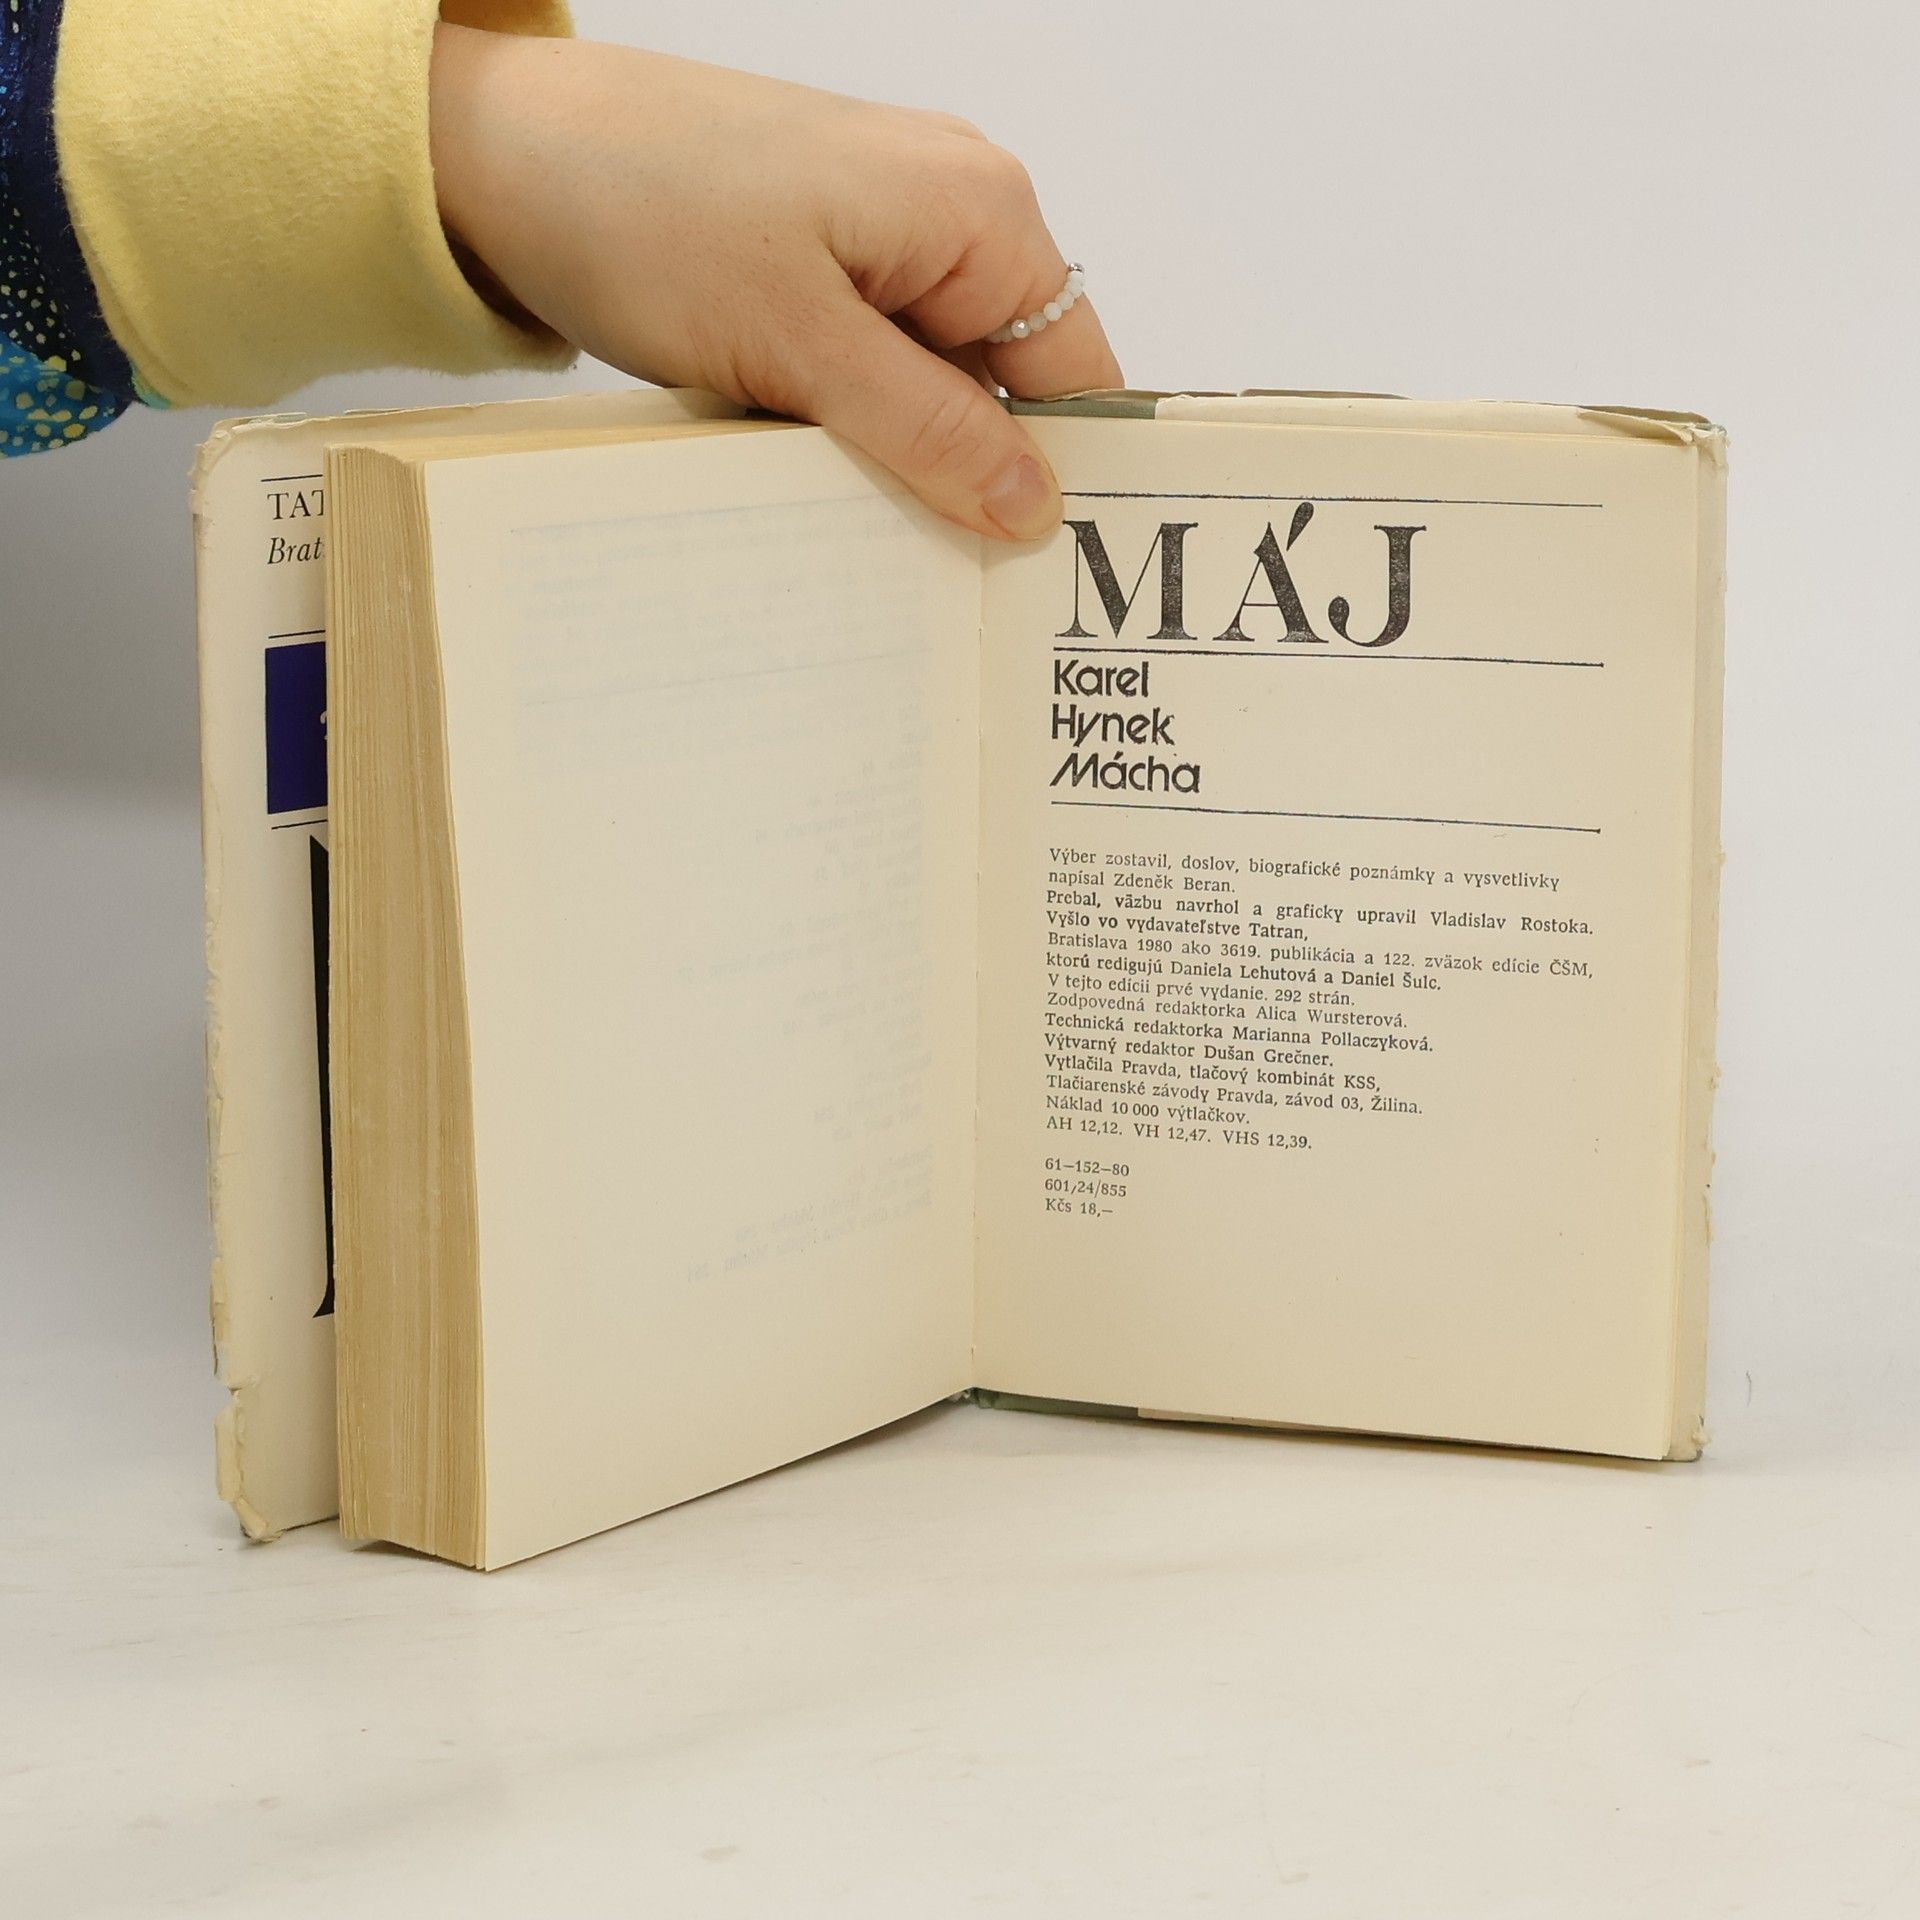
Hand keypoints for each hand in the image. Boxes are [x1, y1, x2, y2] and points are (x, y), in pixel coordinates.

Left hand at [428, 28, 1124, 539]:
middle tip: (938, 583)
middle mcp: (947, 212)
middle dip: (971, 476)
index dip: (1064, 474)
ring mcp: (880, 239)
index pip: (1075, 370)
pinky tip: (809, 474)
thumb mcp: (802, 343)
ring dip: (899, 457)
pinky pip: (868, 371)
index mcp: (978, 209)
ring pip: (931, 388)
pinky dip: (847, 427)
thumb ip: (930, 429)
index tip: (1035, 580)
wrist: (501, 152)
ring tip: (859, 530)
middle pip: (1006, 386)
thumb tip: (1035, 505)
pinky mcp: (817, 267)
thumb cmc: (644, 206)